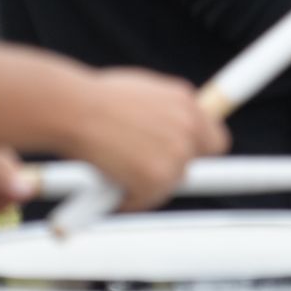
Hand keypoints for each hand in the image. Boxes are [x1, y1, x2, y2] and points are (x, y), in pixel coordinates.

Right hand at [68, 68, 227, 211]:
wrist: (75, 110)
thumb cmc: (97, 99)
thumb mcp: (144, 91)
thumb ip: (165, 111)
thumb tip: (169, 127)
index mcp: (187, 103)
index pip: (215, 140)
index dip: (196, 151)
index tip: (182, 158)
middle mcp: (189, 127)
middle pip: (195, 165)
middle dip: (169, 167)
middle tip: (141, 166)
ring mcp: (176, 155)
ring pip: (169, 183)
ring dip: (146, 182)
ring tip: (117, 166)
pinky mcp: (158, 179)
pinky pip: (147, 199)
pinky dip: (128, 197)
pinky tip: (110, 178)